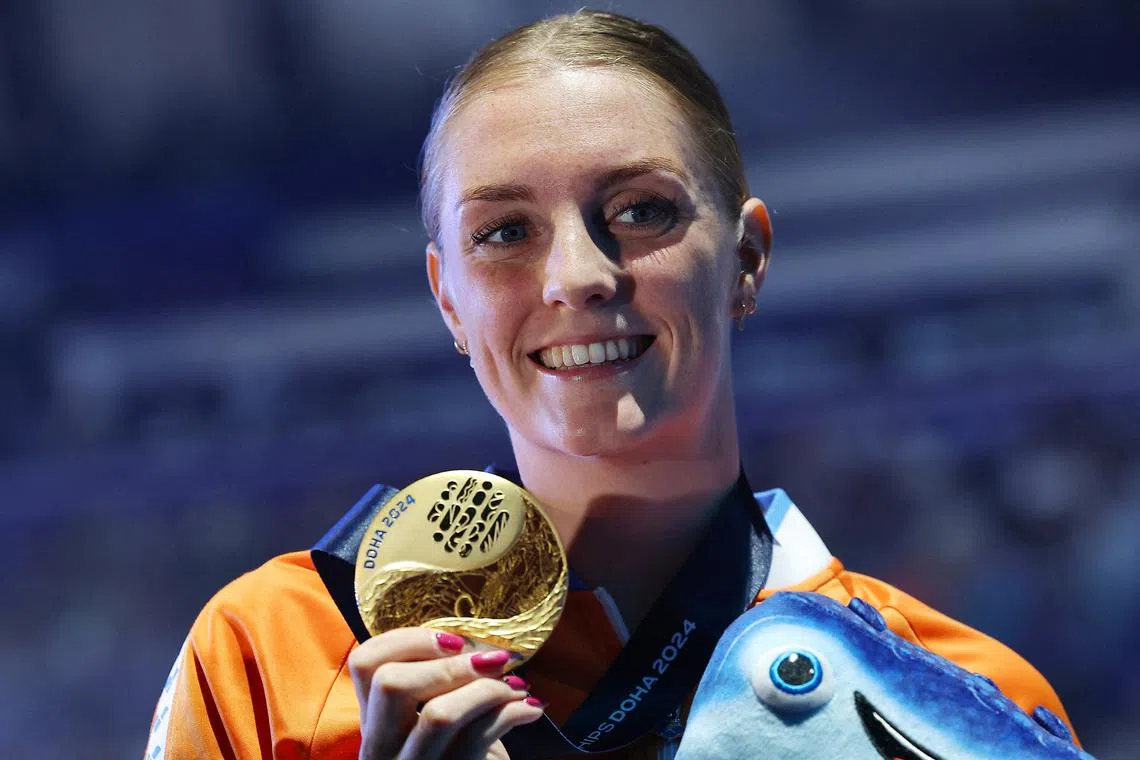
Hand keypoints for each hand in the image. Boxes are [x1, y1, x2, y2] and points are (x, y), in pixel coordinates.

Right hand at [348, 628, 545, 758]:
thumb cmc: (461, 750)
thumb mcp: (436, 714)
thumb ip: (437, 679)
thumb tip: (473, 635)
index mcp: (375, 720)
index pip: (364, 663)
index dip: (407, 639)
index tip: (453, 639)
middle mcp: (382, 747)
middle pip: (391, 684)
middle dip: (449, 663)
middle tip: (491, 659)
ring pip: (438, 715)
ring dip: (488, 688)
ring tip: (517, 682)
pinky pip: (478, 738)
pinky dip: (512, 712)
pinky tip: (530, 706)